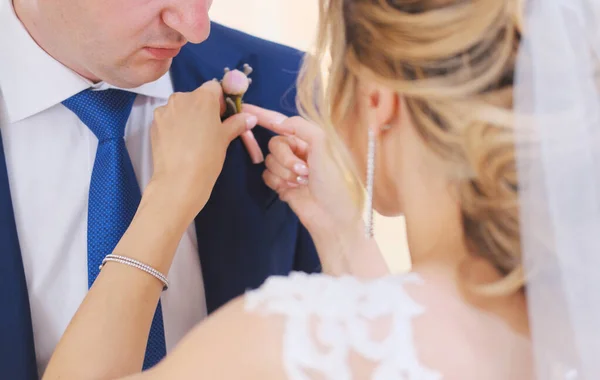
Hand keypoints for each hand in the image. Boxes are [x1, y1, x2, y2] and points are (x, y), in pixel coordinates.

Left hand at [148, 81, 257, 219]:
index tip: (222, 117)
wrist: (179, 179)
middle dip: (202, 109)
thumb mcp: (225, 138)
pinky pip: (168, 119)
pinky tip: (179, 144)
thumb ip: (237, 123)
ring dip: (187, 117)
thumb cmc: (208, 156)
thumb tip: (250, 117)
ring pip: (180, 108)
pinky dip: (174, 126)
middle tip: (208, 131)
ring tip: (192, 140)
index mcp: (203, 97)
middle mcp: (181, 97)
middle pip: (195, 97)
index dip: (219, 101)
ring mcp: (165, 110)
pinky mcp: (154, 123)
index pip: (214, 87)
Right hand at [243, 105, 369, 270]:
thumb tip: (279, 122)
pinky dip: (277, 182)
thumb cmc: (335, 182)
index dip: (263, 115)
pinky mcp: (281, 185)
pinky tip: (292, 189)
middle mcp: (298, 152)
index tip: (245, 108)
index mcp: (309, 139)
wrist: (331, 216)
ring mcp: (288, 168)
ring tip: (303, 183)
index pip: (282, 122)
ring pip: (269, 161)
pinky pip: (267, 176)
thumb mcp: (324, 146)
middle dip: (286, 157)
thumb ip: (302, 126)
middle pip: (274, 144)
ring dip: (285, 172)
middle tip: (304, 171)